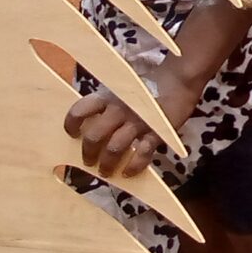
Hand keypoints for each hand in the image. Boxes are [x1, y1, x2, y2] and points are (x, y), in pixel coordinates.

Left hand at [63, 73, 196, 178]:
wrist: (179, 80)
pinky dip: (134, 166)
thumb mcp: (122, 90)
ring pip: (114, 148)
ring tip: (107, 172)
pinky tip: (129, 172)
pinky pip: (142, 153)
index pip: (80, 111)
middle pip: (94, 136)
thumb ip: (108, 105)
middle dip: (88, 153)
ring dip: (107, 164)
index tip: (73, 134)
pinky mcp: (156, 132)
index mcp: (107, 97)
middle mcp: (118, 110)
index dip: (72, 124)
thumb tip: (92, 125)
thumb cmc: (148, 86)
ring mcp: (137, 122)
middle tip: (89, 162)